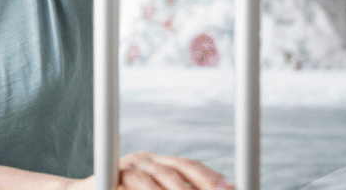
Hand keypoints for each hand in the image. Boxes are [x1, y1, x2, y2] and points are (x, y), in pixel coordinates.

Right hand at [67, 152, 232, 189]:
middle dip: (204, 181)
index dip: (210, 176)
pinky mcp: (114, 172)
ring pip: (160, 175)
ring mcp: (129, 164)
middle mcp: (146, 160)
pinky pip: (137, 181)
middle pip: (180, 167)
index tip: (231, 187)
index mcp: (159, 165)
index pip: (189, 166)